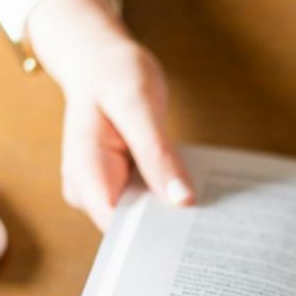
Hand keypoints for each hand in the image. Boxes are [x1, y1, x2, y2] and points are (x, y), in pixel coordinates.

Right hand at [26, 0, 193, 228]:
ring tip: (203, 201)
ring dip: (169, 211)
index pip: (119, 230)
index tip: (193, 234)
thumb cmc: (113, 75)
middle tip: (210, 219)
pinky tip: (187, 187)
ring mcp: (100, 188)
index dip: (154, 236)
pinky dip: (165, 195)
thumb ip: (158, 155)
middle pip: (131, 229)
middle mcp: (86, 190)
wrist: (96, 59)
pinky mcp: (115, 184)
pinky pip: (144, 201)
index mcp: (86, 174)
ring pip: (140, 218)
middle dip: (167, 224)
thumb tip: (181, 200)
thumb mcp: (139, 106)